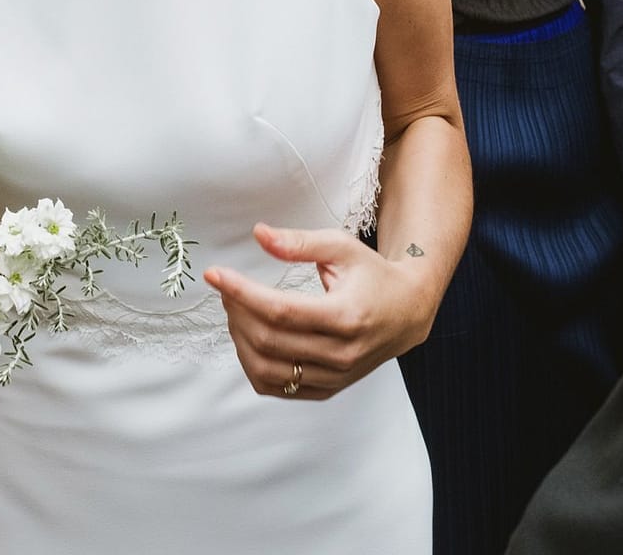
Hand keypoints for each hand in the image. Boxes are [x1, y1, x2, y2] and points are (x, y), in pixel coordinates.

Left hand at [203, 223, 439, 400]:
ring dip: (240, 339)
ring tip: (236, 311)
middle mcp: (341, 353)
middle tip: (227, 288)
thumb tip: (259, 234)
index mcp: (346, 317)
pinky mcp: (327, 388)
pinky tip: (248, 339)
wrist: (407, 312)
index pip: (280, 311)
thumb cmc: (373, 276)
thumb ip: (300, 242)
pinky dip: (253, 365)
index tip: (215, 275)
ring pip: (267, 369)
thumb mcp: (342, 247)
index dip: (241, 292)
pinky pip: (277, 388)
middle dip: (237, 311)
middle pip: (269, 341)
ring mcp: (334, 376)